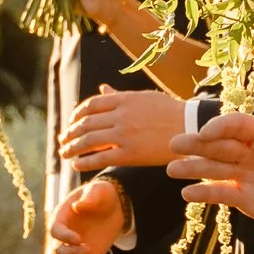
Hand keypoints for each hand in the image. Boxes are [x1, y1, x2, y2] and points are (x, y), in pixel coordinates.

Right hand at [50, 175, 126, 253]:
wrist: (115, 207)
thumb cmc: (103, 195)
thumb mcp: (99, 190)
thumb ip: (89, 197)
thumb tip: (77, 206)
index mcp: (62, 216)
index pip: (54, 230)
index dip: (63, 237)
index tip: (78, 239)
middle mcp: (65, 234)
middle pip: (59, 251)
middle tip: (89, 250)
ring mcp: (75, 248)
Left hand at [63, 85, 185, 169]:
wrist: (191, 128)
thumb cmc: (169, 111)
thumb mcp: (144, 97)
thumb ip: (119, 96)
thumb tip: (102, 88)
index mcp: (123, 99)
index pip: (90, 105)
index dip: (76, 114)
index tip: (71, 122)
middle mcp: (121, 115)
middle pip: (86, 123)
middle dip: (70, 133)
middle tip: (62, 140)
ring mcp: (125, 134)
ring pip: (89, 141)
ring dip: (72, 148)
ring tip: (64, 153)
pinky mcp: (131, 154)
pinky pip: (101, 157)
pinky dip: (85, 162)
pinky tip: (77, 165)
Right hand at [169, 98, 253, 238]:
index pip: (238, 125)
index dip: (220, 126)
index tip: (205, 133)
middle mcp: (253, 152)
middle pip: (218, 144)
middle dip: (196, 143)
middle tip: (174, 144)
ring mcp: (247, 176)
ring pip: (213, 168)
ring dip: (192, 167)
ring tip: (172, 169)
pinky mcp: (247, 199)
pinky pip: (221, 194)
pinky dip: (203, 193)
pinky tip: (187, 193)